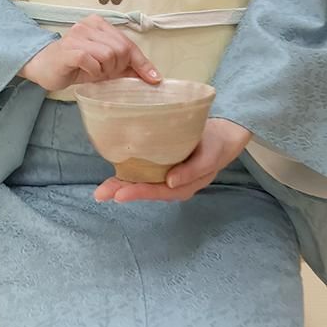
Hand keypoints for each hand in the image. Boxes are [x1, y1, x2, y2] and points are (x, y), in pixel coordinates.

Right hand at [17, 14, 161, 91]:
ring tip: (92, 72)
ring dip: (104, 70)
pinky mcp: (69, 49)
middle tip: (103, 73)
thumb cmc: (74, 65)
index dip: (143, 63)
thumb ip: (124, 66)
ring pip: (109, 55)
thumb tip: (151, 76)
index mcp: (99, 24)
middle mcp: (89, 25)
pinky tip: (84, 72)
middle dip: (117, 67)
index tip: (155, 79)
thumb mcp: (103, 66)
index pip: (128, 43)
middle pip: (121, 49)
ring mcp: (78, 35)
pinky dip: (93, 71)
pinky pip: (92, 61)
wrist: (42, 66)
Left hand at [93, 117, 251, 202]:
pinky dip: (129, 173)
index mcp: (184, 186)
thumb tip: (170, 182)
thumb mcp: (209, 155)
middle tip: (100, 193)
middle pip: (145, 190)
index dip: (138, 193)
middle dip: (122, 192)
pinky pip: (144, 172)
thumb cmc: (217, 143)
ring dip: (122, 185)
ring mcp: (167, 175)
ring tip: (102, 189)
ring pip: (142, 183)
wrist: (226, 132)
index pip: (158, 192)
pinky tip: (116, 172)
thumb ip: (192, 170)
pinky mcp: (163, 164)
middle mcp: (173, 184)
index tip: (119, 194)